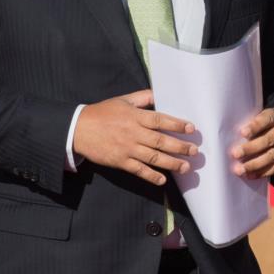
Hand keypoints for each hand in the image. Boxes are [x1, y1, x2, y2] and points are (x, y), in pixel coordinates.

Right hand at [73, 90, 195, 186]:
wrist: (78, 129)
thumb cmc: (102, 113)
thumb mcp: (122, 100)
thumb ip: (142, 98)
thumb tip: (159, 93)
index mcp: (135, 117)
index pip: (160, 120)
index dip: (176, 124)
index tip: (191, 128)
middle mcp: (133, 133)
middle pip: (160, 141)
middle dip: (180, 146)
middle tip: (195, 151)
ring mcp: (127, 149)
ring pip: (153, 157)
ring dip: (171, 163)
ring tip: (186, 167)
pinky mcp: (120, 161)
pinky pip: (139, 170)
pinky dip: (151, 176)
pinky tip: (163, 180)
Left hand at [231, 106, 273, 179]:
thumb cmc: (271, 128)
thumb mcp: (265, 120)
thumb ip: (253, 125)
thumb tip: (232, 137)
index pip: (267, 119)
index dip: (255, 126)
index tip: (242, 132)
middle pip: (269, 139)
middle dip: (251, 148)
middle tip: (235, 154)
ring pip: (273, 155)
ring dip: (254, 164)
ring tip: (240, 169)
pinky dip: (263, 172)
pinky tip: (251, 175)